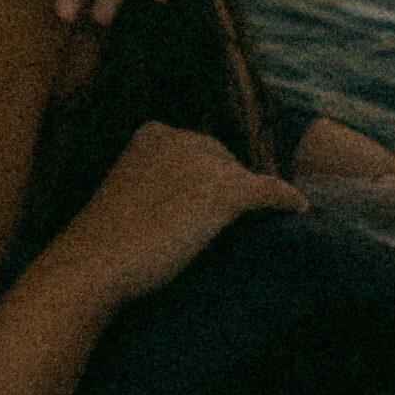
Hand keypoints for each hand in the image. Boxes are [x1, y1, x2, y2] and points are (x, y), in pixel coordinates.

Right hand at [67, 120, 306, 308]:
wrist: (94, 262)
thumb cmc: (105, 240)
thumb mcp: (128, 190)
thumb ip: (157, 180)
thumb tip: (189, 201)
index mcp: (153, 132)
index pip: (198, 149)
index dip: (208, 178)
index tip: (208, 205)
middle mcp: (181, 136)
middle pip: (224, 160)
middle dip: (227, 189)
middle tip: (222, 227)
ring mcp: (202, 163)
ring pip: (244, 179)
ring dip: (249, 201)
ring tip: (256, 226)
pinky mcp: (222, 192)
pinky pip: (267, 190)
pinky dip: (285, 199)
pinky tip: (300, 209)